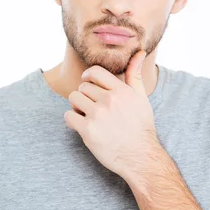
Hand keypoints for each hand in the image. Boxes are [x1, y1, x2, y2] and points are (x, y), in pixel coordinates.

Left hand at [64, 50, 158, 177]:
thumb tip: (139, 52)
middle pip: (82, 87)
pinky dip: (72, 120)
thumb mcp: (141, 98)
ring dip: (77, 107)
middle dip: (85, 96)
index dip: (88, 77)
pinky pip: (68, 116)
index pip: (94, 71)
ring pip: (73, 99)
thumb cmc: (141, 127)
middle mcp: (109, 100)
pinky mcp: (88, 130)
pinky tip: (82, 126)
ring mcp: (97, 115)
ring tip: (87, 115)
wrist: (140, 157)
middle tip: (92, 108)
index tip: (88, 84)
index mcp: (121, 91)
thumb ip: (134, 75)